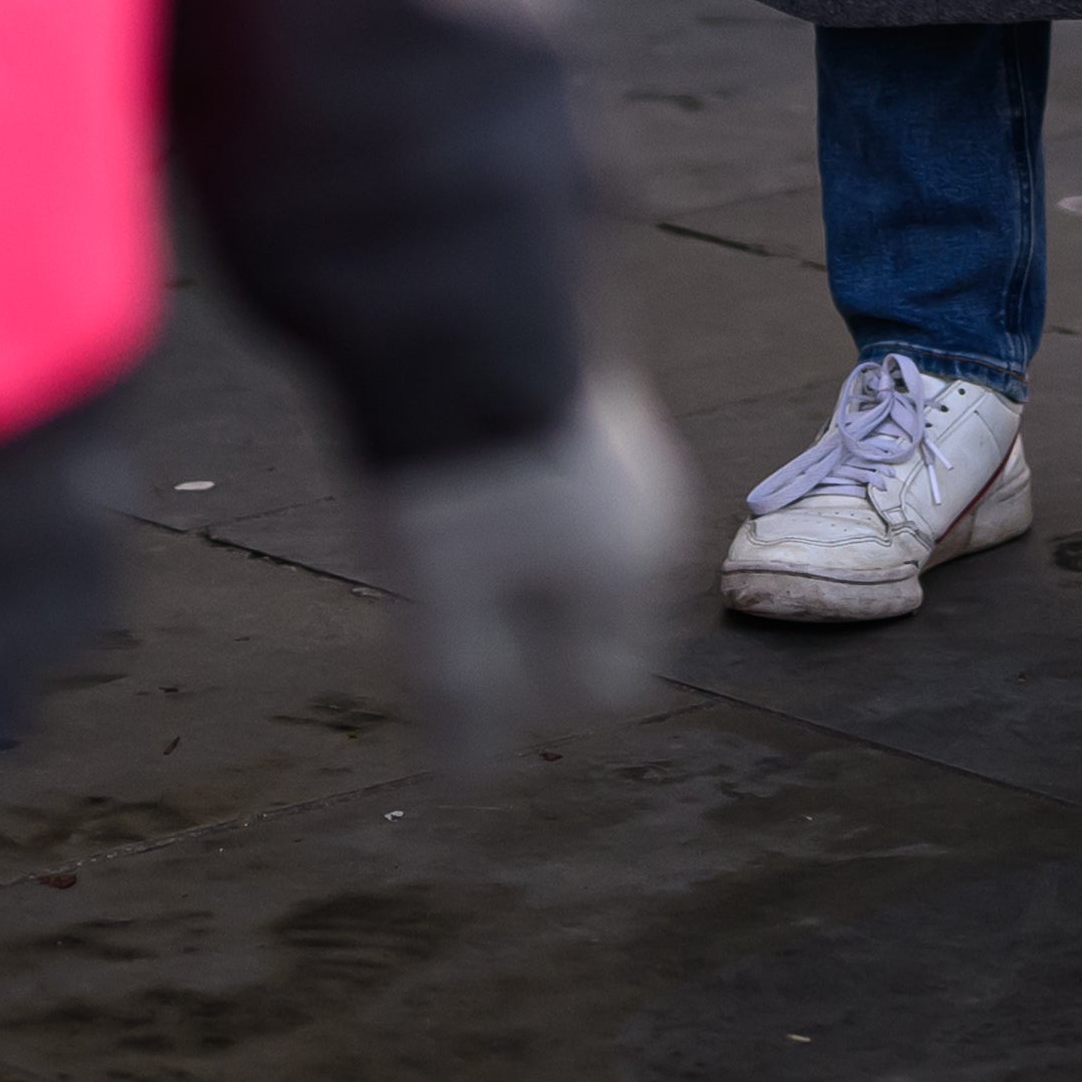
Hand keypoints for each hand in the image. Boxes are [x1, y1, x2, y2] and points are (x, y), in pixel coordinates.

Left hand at [358, 365, 694, 756]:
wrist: (462, 299)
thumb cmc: (460, 469)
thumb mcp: (446, 593)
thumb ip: (465, 688)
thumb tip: (466, 782)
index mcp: (626, 575)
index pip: (600, 685)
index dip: (527, 703)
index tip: (456, 684)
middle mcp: (649, 515)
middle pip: (587, 611)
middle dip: (519, 627)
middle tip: (433, 599)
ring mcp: (629, 447)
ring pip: (573, 543)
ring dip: (515, 559)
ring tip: (432, 526)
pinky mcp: (594, 392)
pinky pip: (561, 479)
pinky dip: (517, 495)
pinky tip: (454, 462)